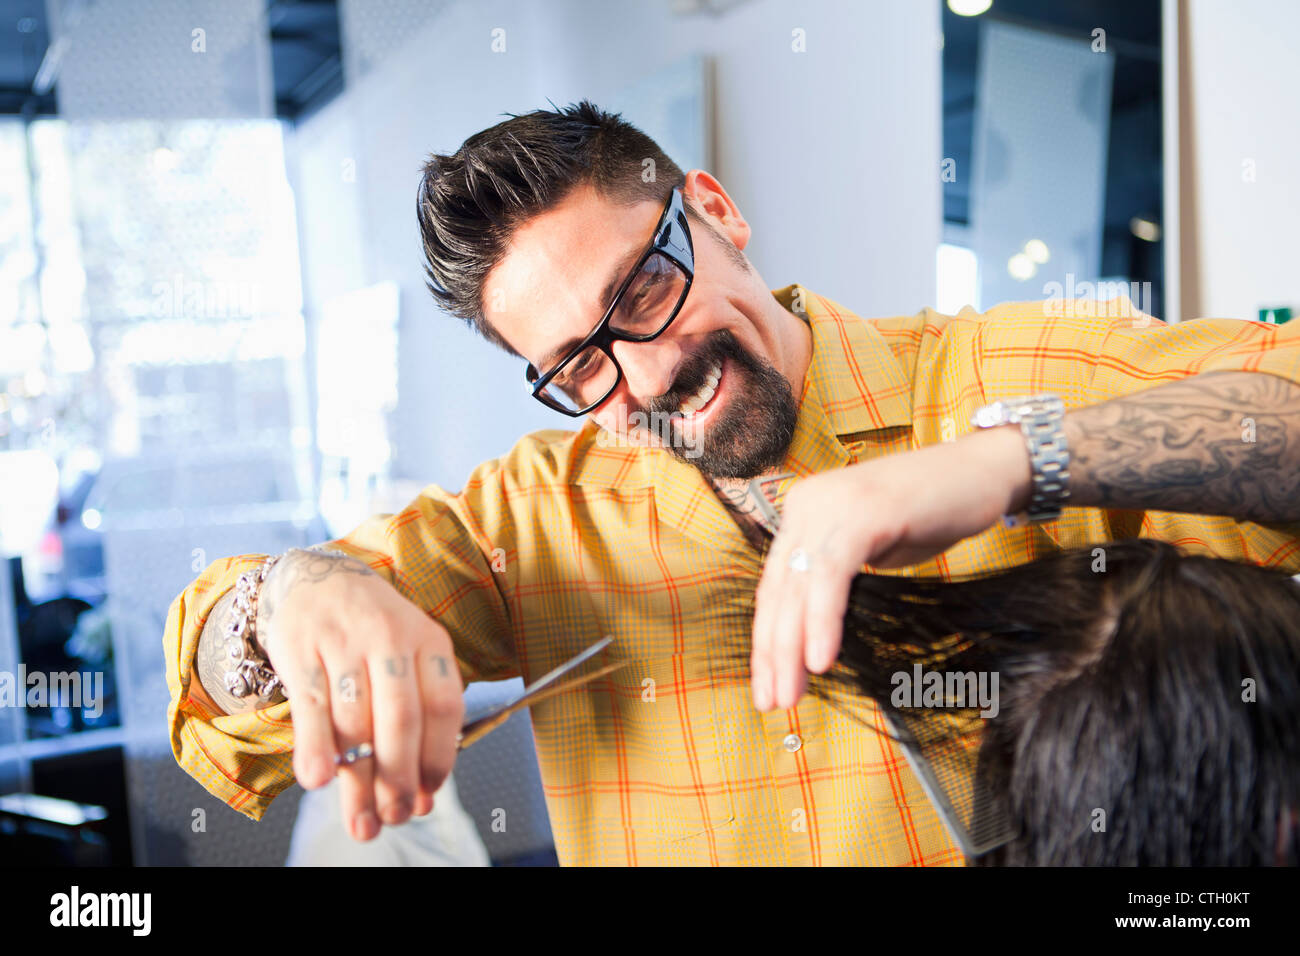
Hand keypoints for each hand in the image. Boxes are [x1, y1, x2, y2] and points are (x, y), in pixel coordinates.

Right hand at [258, 549, 464, 840]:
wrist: (317, 578)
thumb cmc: (373, 633)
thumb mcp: (408, 657)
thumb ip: (418, 721)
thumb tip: (424, 797)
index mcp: (429, 641)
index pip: (444, 707)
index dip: (439, 758)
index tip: (428, 797)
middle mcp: (391, 639)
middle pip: (401, 719)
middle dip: (399, 778)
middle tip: (395, 818)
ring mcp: (345, 643)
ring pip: (355, 721)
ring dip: (358, 781)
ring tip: (362, 823)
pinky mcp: (301, 650)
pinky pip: (310, 706)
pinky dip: (315, 746)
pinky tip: (318, 780)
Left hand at [749, 424, 1029, 711]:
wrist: (984, 471)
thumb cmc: (931, 514)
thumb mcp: (872, 549)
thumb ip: (836, 577)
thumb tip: (807, 632)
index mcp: (803, 513)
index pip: (774, 586)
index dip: (768, 639)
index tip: (768, 685)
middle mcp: (807, 504)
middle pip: (778, 590)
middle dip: (772, 653)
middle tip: (772, 702)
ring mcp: (832, 504)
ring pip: (797, 587)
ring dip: (791, 647)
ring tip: (791, 694)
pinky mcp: (862, 511)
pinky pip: (831, 574)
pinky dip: (823, 620)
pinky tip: (821, 659)